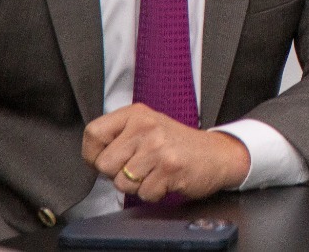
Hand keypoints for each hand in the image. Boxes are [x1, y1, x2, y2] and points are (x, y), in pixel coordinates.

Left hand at [83, 104, 250, 202]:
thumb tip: (92, 157)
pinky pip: (143, 194)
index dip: (94, 154)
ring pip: (122, 182)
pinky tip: (166, 180)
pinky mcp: (170, 167)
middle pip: (104, 164)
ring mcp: (158, 146)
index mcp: (136, 113)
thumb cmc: (177, 144)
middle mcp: (146, 126)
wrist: (217, 154)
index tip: (108, 159)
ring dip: (137, 185)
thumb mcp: (147, 127)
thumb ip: (120, 136)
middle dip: (118, 174)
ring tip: (155, 172)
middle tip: (139, 167)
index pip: (93, 133)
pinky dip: (154, 193)